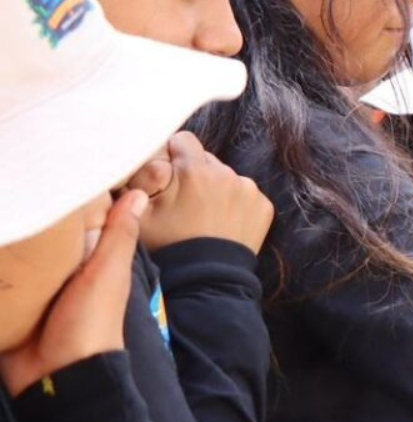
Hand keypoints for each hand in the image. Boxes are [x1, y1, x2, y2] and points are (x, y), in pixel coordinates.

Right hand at [1, 191, 146, 395]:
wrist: (57, 377)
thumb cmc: (90, 323)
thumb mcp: (107, 275)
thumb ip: (118, 237)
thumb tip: (139, 192)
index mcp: (86, 261)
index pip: (74, 221)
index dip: (63, 198)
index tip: (44, 167)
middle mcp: (57, 270)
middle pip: (40, 236)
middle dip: (26, 216)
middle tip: (5, 177)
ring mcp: (28, 289)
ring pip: (13, 255)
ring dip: (7, 238)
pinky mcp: (4, 304)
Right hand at [138, 132, 274, 253]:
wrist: (205, 281)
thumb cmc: (167, 247)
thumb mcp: (140, 211)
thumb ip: (144, 175)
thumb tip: (156, 158)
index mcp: (195, 170)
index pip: (183, 140)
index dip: (171, 154)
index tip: (166, 174)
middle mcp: (227, 173)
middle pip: (206, 160)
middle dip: (192, 173)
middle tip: (181, 201)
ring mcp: (249, 190)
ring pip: (226, 177)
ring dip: (214, 188)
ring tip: (201, 216)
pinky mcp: (263, 206)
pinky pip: (244, 195)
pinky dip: (234, 203)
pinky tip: (220, 223)